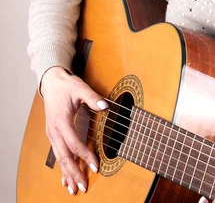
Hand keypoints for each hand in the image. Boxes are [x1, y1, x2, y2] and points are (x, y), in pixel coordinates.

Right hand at [41, 65, 108, 195]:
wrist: (51, 82)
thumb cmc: (66, 85)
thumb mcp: (80, 88)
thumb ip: (93, 97)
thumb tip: (105, 106)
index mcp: (61, 121)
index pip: (74, 144)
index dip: (85, 156)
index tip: (95, 167)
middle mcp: (54, 131)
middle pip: (64, 156)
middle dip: (73, 173)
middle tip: (83, 187)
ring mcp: (52, 134)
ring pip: (59, 158)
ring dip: (66, 174)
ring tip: (73, 189)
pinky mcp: (53, 134)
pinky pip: (57, 154)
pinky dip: (62, 167)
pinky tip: (65, 179)